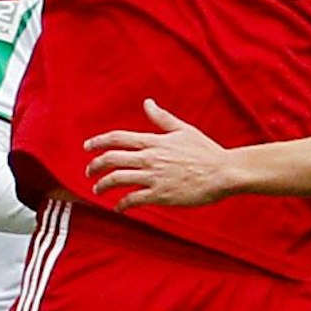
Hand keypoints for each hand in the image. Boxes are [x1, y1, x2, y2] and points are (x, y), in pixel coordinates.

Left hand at [85, 100, 234, 208]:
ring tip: (98, 190)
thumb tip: (147, 102)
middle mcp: (150, 158)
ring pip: (117, 179)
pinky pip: (133, 199)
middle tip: (89, 172)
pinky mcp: (160, 195)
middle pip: (111, 159)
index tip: (87, 147)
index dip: (98, 142)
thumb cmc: (206, 151)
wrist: (223, 172)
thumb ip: (161, 118)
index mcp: (154, 141)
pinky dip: (121, 204)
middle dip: (95, 166)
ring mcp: (154, 177)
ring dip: (103, 185)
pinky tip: (118, 208)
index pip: (118, 138)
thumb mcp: (183, 130)